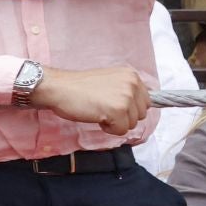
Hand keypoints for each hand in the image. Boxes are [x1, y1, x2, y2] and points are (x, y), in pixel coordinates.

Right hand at [30, 65, 149, 134]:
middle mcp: (132, 83)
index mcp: (131, 75)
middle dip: (123, 116)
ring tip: (99, 109)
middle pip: (141, 114)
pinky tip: (96, 115)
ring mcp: (126, 97)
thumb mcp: (109, 82)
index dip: (128, 107)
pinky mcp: (118, 110)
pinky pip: (121, 130)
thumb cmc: (80, 87)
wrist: (59, 88)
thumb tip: (140, 107)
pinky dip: (108, 129)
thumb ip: (126, 90)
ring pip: (132, 124)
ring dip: (115, 122)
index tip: (110, 102)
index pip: (145, 102)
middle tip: (103, 106)